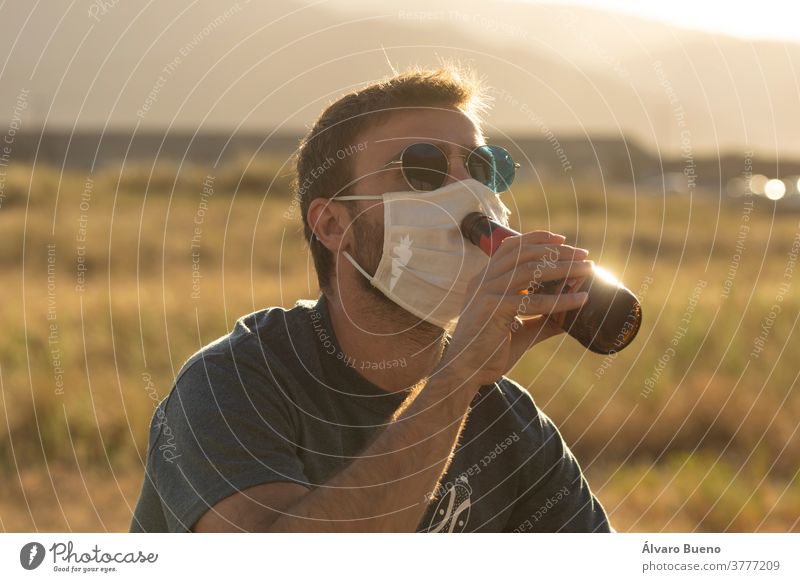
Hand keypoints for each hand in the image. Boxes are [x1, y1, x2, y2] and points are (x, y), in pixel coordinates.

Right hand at [440, 231, 591, 386]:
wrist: (465, 373)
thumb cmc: (489, 352)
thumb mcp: (521, 330)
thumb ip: (543, 319)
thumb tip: (572, 315)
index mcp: (485, 280)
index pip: (511, 247)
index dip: (537, 239)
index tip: (563, 241)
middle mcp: (483, 280)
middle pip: (524, 253)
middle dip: (558, 251)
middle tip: (584, 255)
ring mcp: (486, 292)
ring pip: (530, 270)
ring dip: (563, 268)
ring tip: (586, 270)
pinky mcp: (492, 308)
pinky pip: (533, 300)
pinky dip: (561, 299)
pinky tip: (580, 299)